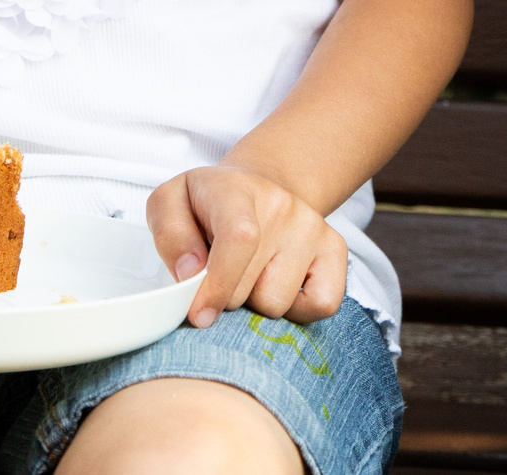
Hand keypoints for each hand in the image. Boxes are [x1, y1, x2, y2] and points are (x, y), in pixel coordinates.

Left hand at [147, 165, 349, 327]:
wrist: (258, 190)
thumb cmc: (207, 206)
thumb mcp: (170, 205)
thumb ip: (171, 236)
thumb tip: (191, 274)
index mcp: (236, 190)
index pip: (239, 238)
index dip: (218, 285)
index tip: (199, 315)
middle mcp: (283, 206)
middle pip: (251, 287)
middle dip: (226, 298)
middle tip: (219, 277)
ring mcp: (313, 227)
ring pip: (279, 304)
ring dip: (256, 303)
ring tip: (249, 276)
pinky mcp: (336, 250)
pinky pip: (322, 305)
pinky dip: (297, 312)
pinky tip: (278, 287)